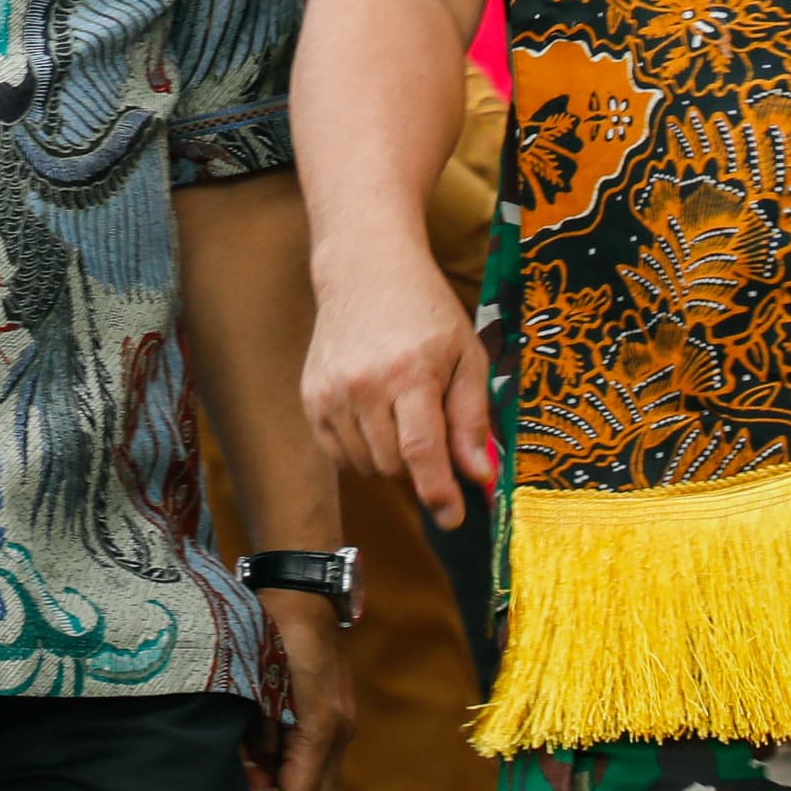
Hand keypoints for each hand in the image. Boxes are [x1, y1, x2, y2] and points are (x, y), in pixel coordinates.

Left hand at [243, 594, 357, 790]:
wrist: (303, 595)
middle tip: (247, 782)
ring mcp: (342, 732)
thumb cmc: (273, 632)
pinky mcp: (336, 723)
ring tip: (252, 763)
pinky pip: (319, 771)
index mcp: (321, 729)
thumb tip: (246, 771)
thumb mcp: (253, 682)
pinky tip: (265, 748)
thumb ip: (252, 732)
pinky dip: (292, 773)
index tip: (240, 780)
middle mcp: (339, 737)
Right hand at [303, 254, 497, 528]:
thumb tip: (480, 475)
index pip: (422, 453)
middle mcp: (364, 386)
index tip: (452, 519)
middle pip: (393, 466)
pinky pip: (337, 455)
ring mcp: (331, 393)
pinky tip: (373, 420)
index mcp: (411, 374)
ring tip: (401, 417)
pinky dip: (360, 452)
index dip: (439, 495)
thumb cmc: (425, 312)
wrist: (365, 271)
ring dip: (390, 460)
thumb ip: (472, 418)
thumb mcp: (466, 356)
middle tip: (430, 433)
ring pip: (365, 466)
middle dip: (419, 467)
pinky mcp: (310, 398)